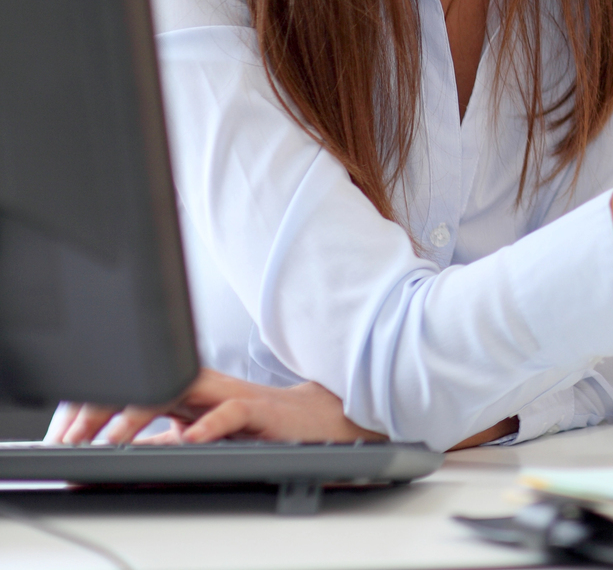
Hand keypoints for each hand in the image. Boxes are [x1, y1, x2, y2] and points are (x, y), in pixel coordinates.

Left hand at [46, 369, 380, 445]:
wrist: (320, 419)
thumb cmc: (263, 427)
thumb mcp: (204, 436)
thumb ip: (169, 440)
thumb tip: (130, 453)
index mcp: (186, 390)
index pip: (131, 390)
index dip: (93, 410)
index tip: (64, 437)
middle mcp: (202, 386)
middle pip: (143, 385)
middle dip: (102, 410)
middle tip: (72, 438)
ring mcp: (228, 394)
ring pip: (176, 391)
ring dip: (136, 416)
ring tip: (110, 441)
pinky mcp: (257, 408)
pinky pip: (226, 414)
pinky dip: (203, 428)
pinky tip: (185, 441)